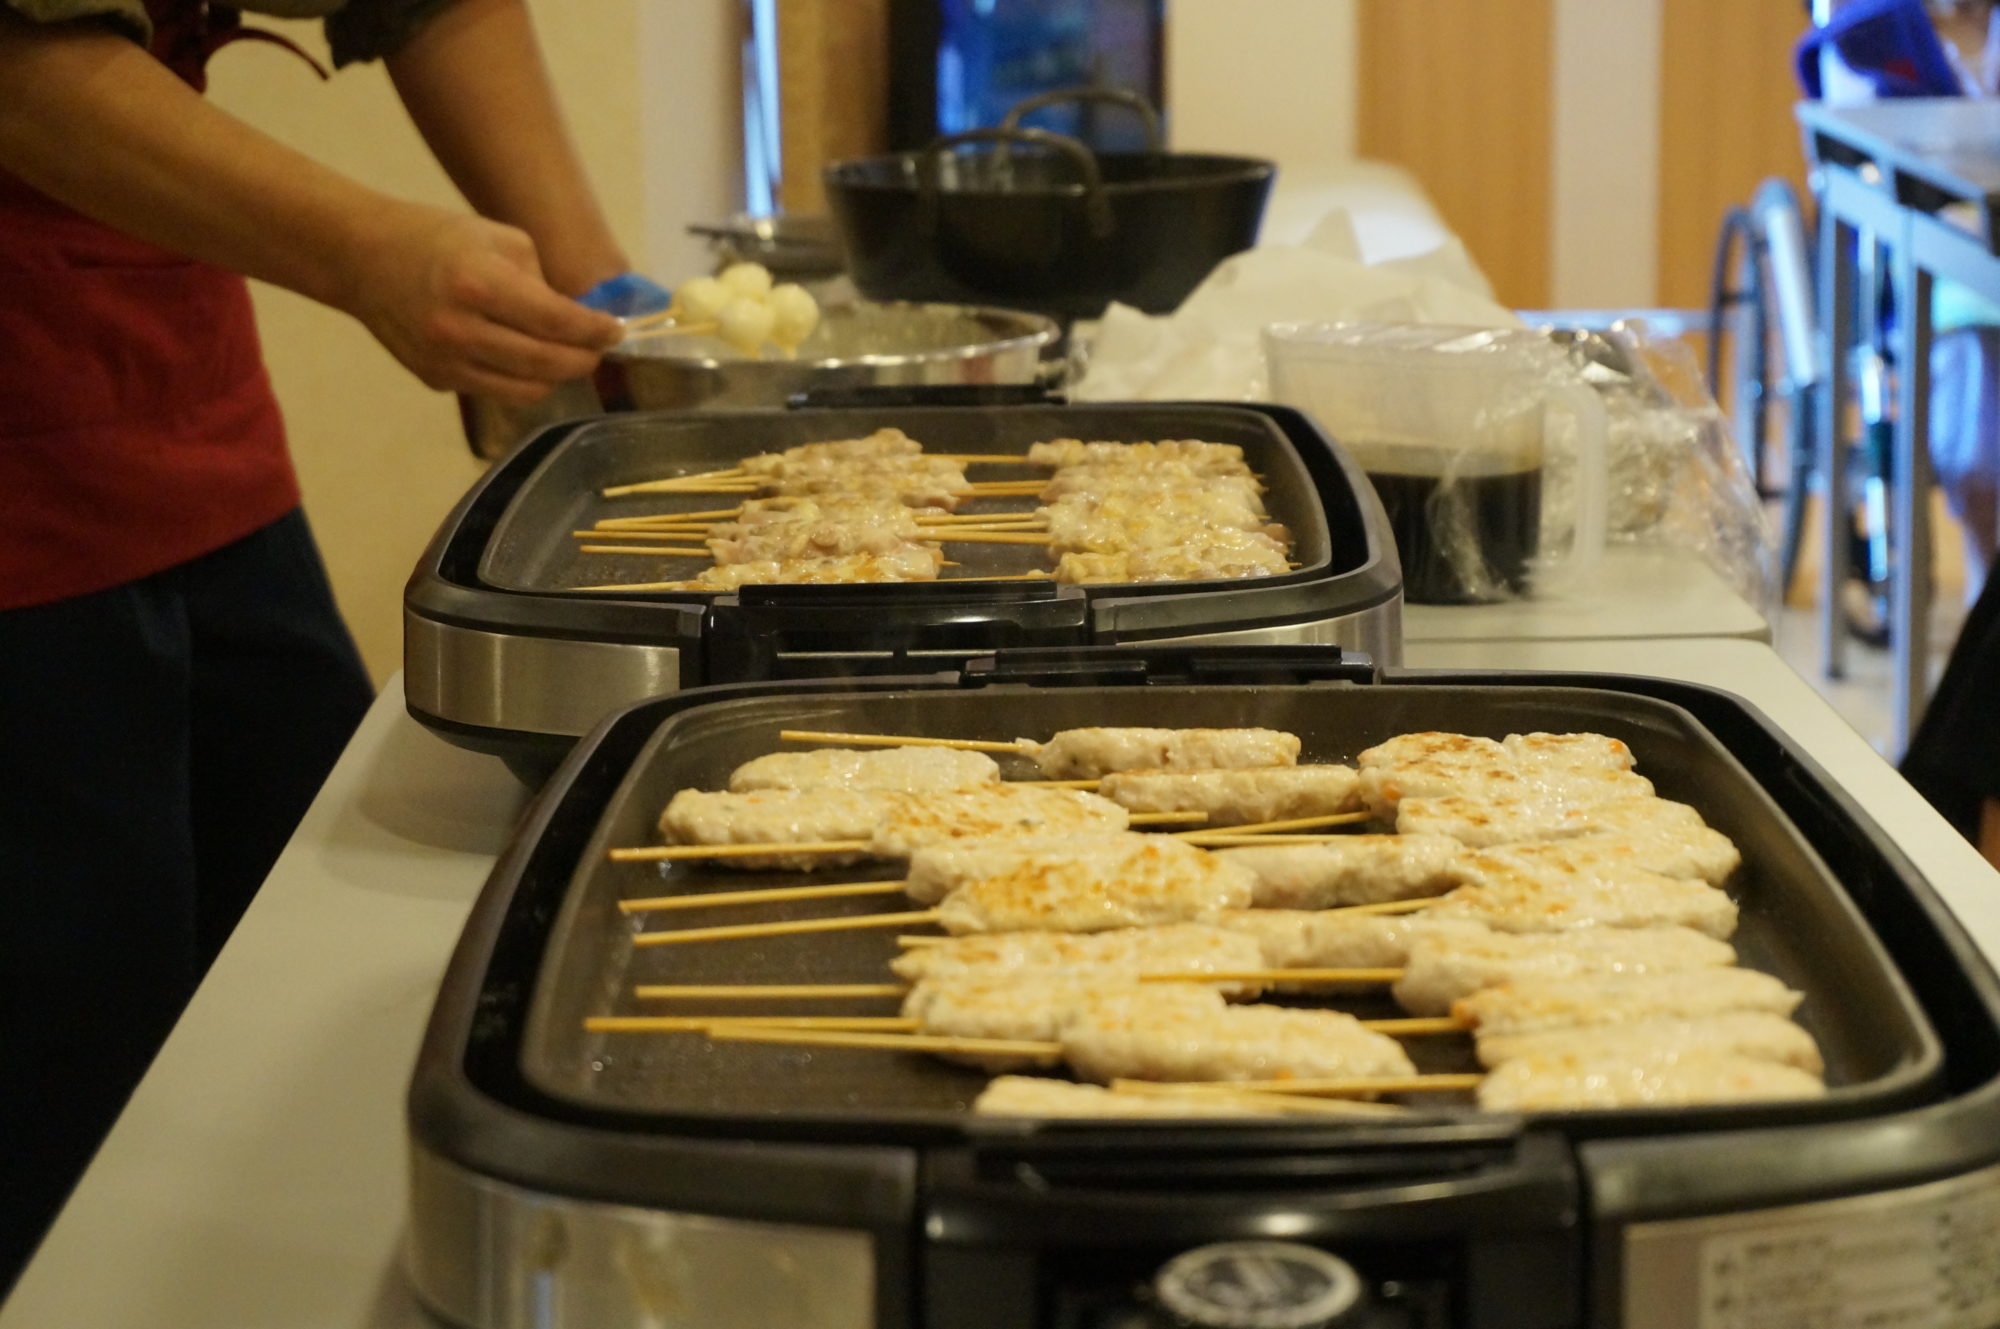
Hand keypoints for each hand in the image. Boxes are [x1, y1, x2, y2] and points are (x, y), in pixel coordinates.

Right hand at [336, 201, 622, 403]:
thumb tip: (577, 318)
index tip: (616, 332)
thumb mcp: (497, 237)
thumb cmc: (435, 238)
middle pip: (546, 363)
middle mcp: (461, 329)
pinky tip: (526, 360)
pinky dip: (522, 381)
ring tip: (566, 356)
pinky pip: (497, 391)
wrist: (362, 260)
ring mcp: (446, 361)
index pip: (556, 321)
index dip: (595, 331)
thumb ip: (541, 279)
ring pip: (526, 390)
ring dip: (556, 376)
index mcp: (479, 283)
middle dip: (584, 360)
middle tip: (598, 349)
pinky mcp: (436, 380)